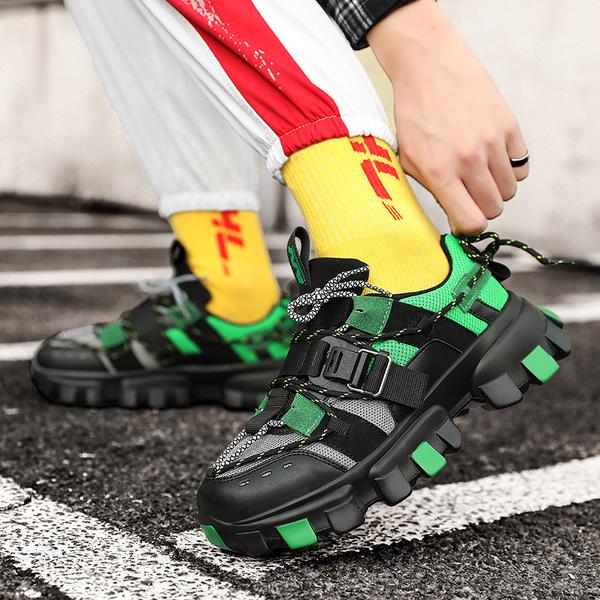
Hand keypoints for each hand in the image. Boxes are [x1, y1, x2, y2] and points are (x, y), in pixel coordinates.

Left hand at [368, 0, 528, 234]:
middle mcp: (468, 160)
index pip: (471, 222)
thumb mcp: (408, 158)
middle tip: (469, 194)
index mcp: (439, 173)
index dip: (468, 227)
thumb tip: (454, 218)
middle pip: (494, 209)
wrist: (429, 67)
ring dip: (496, 189)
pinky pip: (521, 166)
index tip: (462, 220)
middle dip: (482, 207)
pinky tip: (492, 158)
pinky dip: (509, 169)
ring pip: (509, 191)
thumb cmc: (413, 115)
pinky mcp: (509, 126)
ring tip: (478, 174)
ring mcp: (492, 142)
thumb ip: (430, 190)